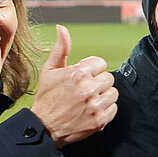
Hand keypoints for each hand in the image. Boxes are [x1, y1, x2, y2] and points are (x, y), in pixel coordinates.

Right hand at [30, 25, 116, 144]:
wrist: (44, 127)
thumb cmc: (46, 98)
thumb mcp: (50, 70)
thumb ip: (60, 49)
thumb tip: (62, 29)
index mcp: (77, 74)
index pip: (100, 63)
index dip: (92, 69)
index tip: (83, 76)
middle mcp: (87, 89)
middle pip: (108, 78)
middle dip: (97, 82)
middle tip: (85, 89)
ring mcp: (95, 106)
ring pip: (113, 93)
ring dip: (103, 95)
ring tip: (89, 99)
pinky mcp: (100, 120)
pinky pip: (114, 108)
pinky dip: (105, 109)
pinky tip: (92, 109)